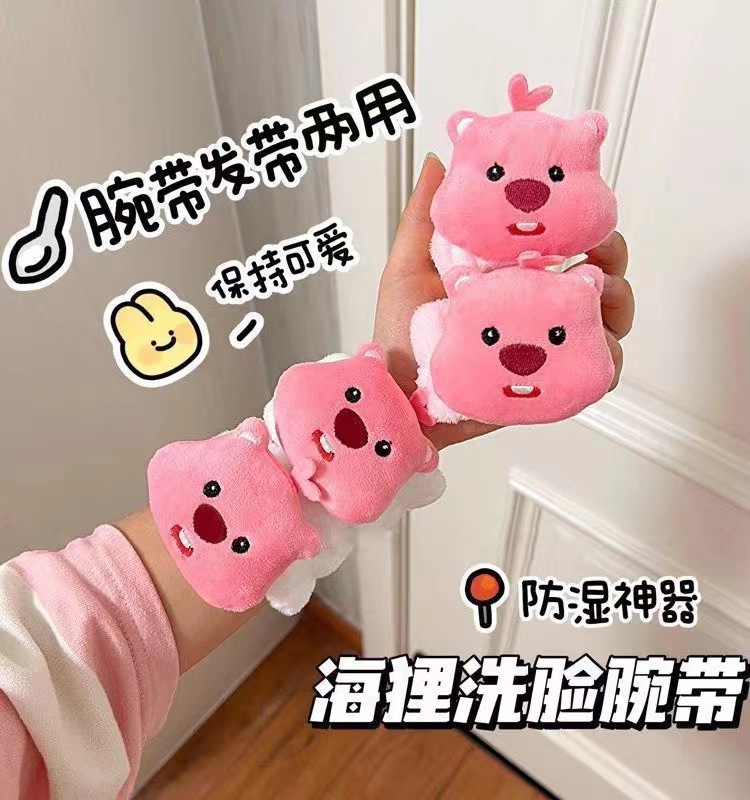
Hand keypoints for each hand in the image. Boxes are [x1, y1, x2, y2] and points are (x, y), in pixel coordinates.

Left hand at [373, 153, 634, 449]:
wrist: (394, 396)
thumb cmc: (399, 336)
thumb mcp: (406, 268)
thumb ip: (426, 217)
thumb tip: (440, 158)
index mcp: (511, 277)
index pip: (566, 241)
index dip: (585, 223)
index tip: (582, 209)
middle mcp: (535, 309)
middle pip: (600, 278)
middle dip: (613, 261)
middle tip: (598, 256)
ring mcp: (545, 347)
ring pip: (608, 325)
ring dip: (617, 307)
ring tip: (595, 301)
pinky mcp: (548, 385)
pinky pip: (595, 375)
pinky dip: (606, 361)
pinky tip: (589, 347)